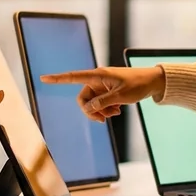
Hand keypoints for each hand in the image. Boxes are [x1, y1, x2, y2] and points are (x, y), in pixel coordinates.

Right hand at [40, 67, 165, 122]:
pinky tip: (117, 111)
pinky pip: (99, 104)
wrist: (153, 83)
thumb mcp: (120, 96)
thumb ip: (103, 103)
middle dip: (91, 111)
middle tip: (104, 119)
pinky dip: (105, 110)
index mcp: (98, 75)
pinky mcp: (107, 92)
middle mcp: (97, 80)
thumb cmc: (138, 85)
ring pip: (92, 103)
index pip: (74, 77)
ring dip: (100, 112)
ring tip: (115, 114)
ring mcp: (102, 86)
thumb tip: (88, 108)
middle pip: (83, 99)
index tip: (43, 78)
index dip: (58, 78)